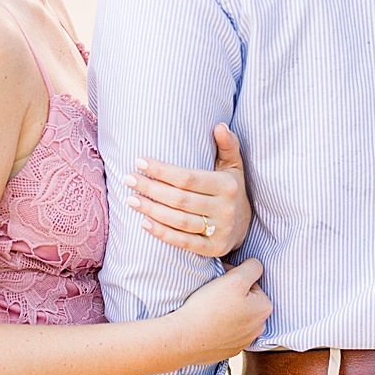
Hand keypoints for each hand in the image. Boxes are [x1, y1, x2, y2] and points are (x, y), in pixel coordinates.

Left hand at [127, 124, 251, 255]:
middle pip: (180, 199)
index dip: (162, 171)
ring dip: (151, 210)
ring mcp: (220, 230)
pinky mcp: (212, 249)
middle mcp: (225, 209)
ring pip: (179, 220)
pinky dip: (162, 233)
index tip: (139, 162)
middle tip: (129, 179)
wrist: (245, 226)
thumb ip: (228, 145)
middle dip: (151, 188)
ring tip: (131, 199)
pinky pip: (183, 242)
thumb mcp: (233, 166)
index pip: (188, 178)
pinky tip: (144, 223)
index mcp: (227, 186)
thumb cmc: (231, 190)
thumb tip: (219, 126)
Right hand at [175, 257, 271, 365]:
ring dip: (226, 311)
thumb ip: (252, 267)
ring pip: (236, 317)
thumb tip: (254, 266)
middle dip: (232, 295)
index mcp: (265, 309)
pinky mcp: (228, 351)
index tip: (221, 283)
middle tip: (214, 296)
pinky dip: (218, 327)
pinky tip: (207, 324)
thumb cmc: (211, 307)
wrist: (185, 338)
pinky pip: (225, 333)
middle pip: (245, 301)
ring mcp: (243, 341)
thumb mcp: (236, 278)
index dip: (235, 278)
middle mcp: (258, 328)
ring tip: (210, 310)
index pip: (252, 283)